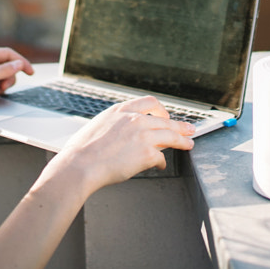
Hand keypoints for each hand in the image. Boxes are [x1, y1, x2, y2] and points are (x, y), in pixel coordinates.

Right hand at [51, 95, 195, 195]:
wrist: (80, 165)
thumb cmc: (82, 150)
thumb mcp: (99, 125)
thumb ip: (116, 125)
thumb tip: (126, 134)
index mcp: (121, 110)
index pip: (150, 102)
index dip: (162, 111)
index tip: (166, 117)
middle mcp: (135, 119)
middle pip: (166, 120)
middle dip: (180, 126)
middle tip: (189, 129)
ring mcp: (143, 135)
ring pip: (171, 136)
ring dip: (182, 141)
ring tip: (189, 144)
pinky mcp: (147, 153)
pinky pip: (160, 157)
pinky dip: (161, 162)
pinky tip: (160, 165)